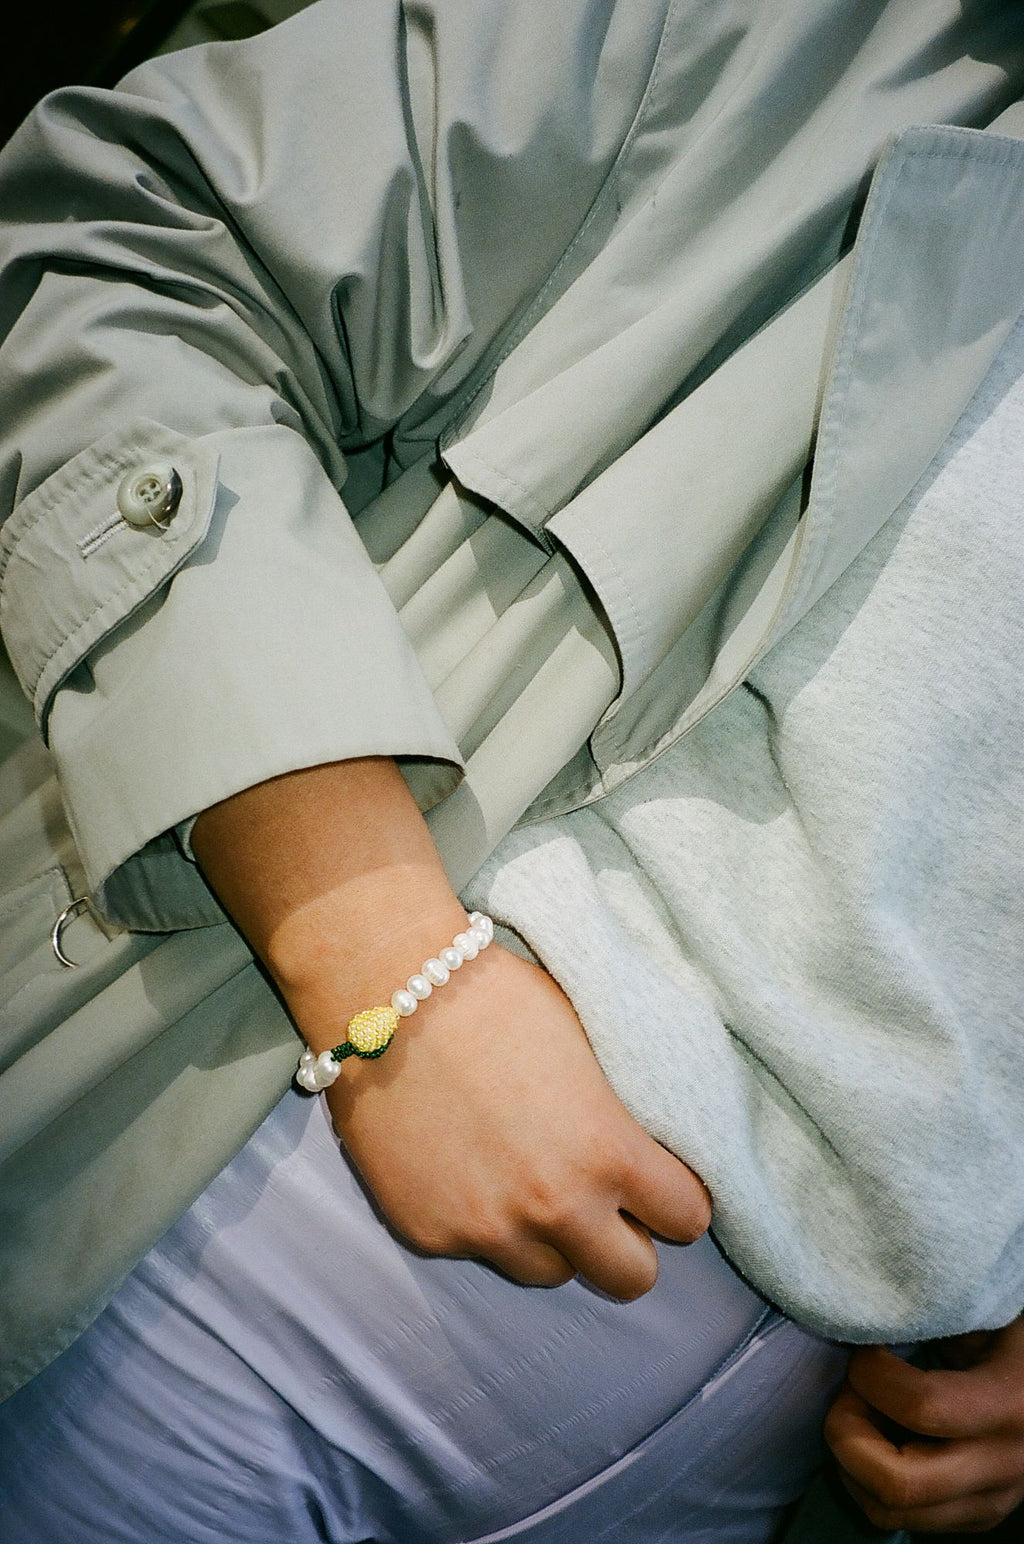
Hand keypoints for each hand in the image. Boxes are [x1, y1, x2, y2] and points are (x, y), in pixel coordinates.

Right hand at [193, 756, 710, 1300]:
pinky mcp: (428, 1234)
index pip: (687, 1218)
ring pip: (549, 1270)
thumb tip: (648, 1148)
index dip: (676, 1196)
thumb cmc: (494, 995)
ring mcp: (486, 1229)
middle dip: (626, 1240)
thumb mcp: (586, 1045)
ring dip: (550, 1236)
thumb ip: (620, 1115)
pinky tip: (463, 1162)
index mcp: (607, 1152)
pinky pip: (478, 1250)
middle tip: (603, 1198)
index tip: (659, 1179)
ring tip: (524, 1175)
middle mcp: (553, 1206)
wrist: (384, 990)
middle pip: (631, 1279)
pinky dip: (480, 1220)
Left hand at [825, 1317, 1023, 1532]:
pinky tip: (877, 1437)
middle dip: (848, 1433)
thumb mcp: (982, 1316)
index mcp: (1007, 1405)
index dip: (871, 1374)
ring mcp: (992, 1500)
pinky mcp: (979, 1515)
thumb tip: (867, 1316)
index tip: (867, 1348)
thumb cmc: (1010, 1336)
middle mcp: (1002, 1465)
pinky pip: (902, 1519)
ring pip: (890, 1512)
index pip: (919, 1406)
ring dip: (852, 1462)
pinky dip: (868, 1481)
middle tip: (850, 1391)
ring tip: (860, 1414)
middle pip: (897, 1483)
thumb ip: (932, 1317)